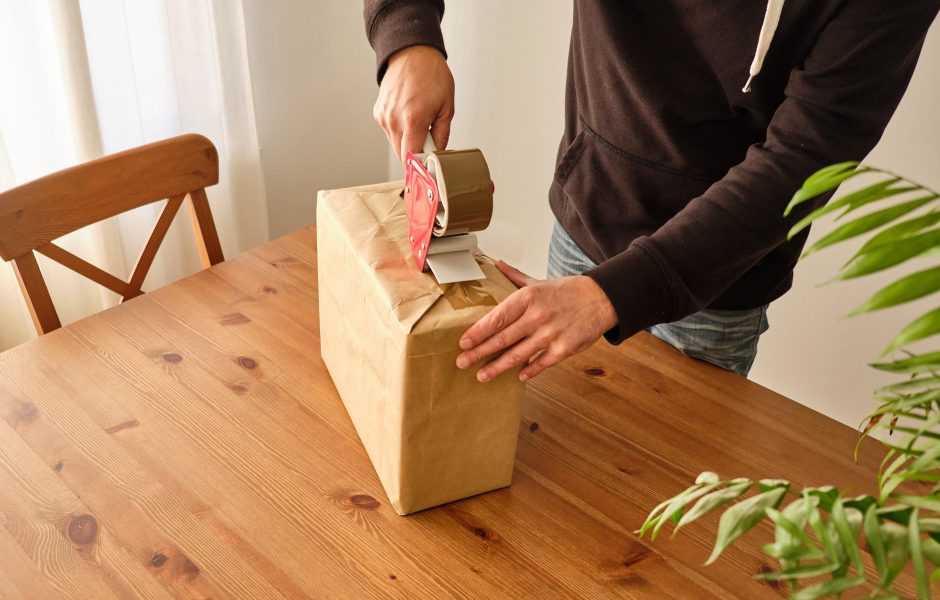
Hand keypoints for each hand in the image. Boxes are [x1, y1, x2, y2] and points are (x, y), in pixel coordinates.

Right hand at [373, 45, 454, 161]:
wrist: (412, 53)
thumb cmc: (432, 75)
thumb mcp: (447, 107)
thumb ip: (442, 135)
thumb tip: (438, 153)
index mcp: (413, 120)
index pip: (411, 158)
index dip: (420, 166)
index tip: (429, 165)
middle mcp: (394, 120)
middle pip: (402, 155)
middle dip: (416, 153)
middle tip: (429, 138)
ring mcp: (384, 116)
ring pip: (395, 144)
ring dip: (408, 141)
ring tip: (419, 122)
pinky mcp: (378, 113)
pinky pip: (390, 132)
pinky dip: (400, 130)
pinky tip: (408, 115)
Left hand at [456, 260, 617, 382]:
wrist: (600, 298)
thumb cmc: (565, 291)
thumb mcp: (538, 281)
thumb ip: (514, 276)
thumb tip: (495, 263)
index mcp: (528, 297)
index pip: (497, 317)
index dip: (478, 332)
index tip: (462, 342)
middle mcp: (537, 316)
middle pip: (502, 339)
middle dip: (479, 353)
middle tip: (461, 363)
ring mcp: (551, 334)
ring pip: (518, 355)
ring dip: (497, 367)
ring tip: (481, 376)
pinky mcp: (564, 348)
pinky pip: (541, 363)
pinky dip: (528, 371)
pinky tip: (517, 377)